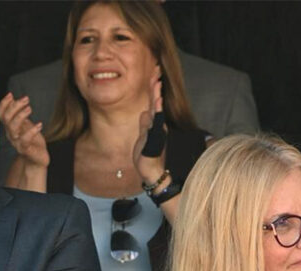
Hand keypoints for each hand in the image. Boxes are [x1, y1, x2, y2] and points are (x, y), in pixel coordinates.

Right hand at [0, 92, 48, 167]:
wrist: (37, 160)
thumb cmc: (31, 140)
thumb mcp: (24, 124)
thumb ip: (18, 113)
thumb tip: (11, 96)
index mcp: (10, 127)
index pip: (1, 114)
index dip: (4, 104)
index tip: (11, 94)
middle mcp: (11, 135)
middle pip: (7, 119)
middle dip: (14, 107)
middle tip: (26, 99)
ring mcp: (17, 143)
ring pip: (13, 128)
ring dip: (21, 116)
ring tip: (30, 108)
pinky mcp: (25, 150)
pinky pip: (25, 140)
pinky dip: (32, 130)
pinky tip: (39, 124)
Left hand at [132, 70, 166, 187]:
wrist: (152, 170)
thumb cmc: (147, 155)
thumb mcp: (143, 136)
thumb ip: (144, 124)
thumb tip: (144, 113)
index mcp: (153, 122)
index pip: (152, 102)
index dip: (152, 87)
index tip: (153, 73)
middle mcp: (157, 124)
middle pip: (155, 101)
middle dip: (155, 85)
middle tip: (156, 69)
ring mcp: (157, 130)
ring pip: (157, 110)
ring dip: (156, 95)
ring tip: (156, 82)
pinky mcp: (156, 137)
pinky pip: (156, 123)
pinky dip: (156, 113)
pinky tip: (156, 104)